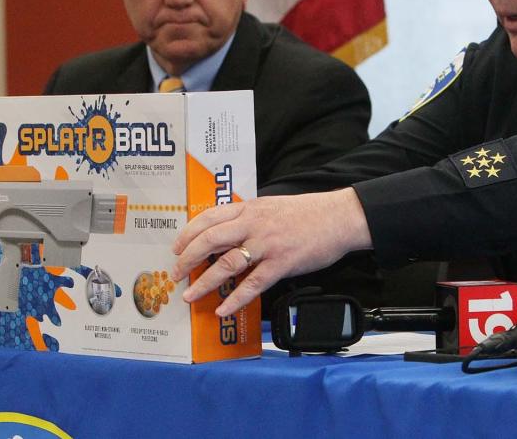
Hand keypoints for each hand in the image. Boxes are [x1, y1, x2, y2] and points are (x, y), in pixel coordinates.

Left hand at [172, 188, 372, 316]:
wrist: (339, 217)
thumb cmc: (309, 213)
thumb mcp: (272, 207)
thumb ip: (250, 218)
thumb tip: (229, 232)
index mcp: (250, 209)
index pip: (209, 218)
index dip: (188, 234)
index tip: (176, 248)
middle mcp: (253, 224)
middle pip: (209, 240)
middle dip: (187, 259)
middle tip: (176, 274)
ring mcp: (267, 244)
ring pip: (226, 263)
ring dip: (204, 282)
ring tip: (190, 296)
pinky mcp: (281, 263)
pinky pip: (252, 284)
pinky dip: (235, 299)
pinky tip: (223, 309)